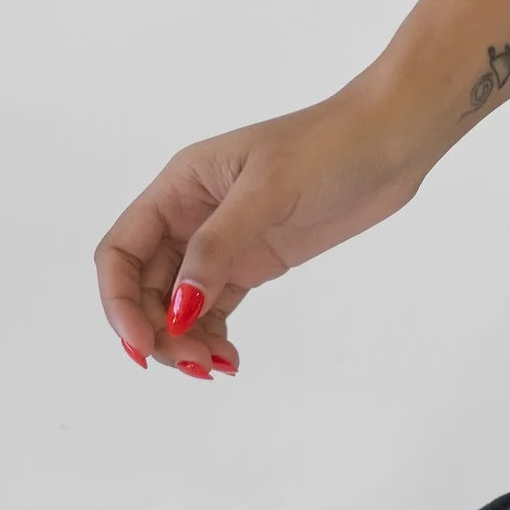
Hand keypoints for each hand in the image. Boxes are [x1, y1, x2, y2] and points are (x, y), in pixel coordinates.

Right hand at [94, 92, 425, 377]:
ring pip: (177, 304)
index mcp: (180, 185)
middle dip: (155, 331)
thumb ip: (218, 248)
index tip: (142, 343)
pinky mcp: (253, 260)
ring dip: (183, 341)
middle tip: (191, 364)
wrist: (391, 140)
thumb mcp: (267, 190)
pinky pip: (213, 308)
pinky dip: (211, 337)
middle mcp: (191, 214)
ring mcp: (223, 240)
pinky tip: (229, 360)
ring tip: (213, 368)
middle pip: (145, 287)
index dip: (118, 301)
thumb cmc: (330, 145)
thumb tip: (179, 307)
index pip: (121, 251)